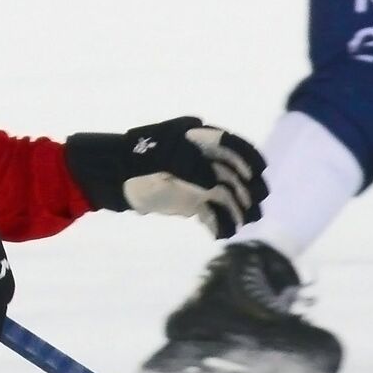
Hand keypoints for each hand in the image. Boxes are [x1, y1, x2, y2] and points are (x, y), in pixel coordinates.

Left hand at [64, 117, 267, 238]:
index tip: (260, 171)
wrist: (111, 176)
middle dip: (248, 190)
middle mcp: (203, 160)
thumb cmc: (136, 159)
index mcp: (198, 140)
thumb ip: (190, 168)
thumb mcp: (163, 158)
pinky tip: (221, 232)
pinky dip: (219, 222)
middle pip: (234, 174)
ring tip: (245, 223)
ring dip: (238, 209)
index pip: (230, 145)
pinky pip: (211, 212)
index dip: (248, 156)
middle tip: (258, 206)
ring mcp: (198, 182)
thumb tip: (215, 184)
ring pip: (227, 195)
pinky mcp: (191, 202)